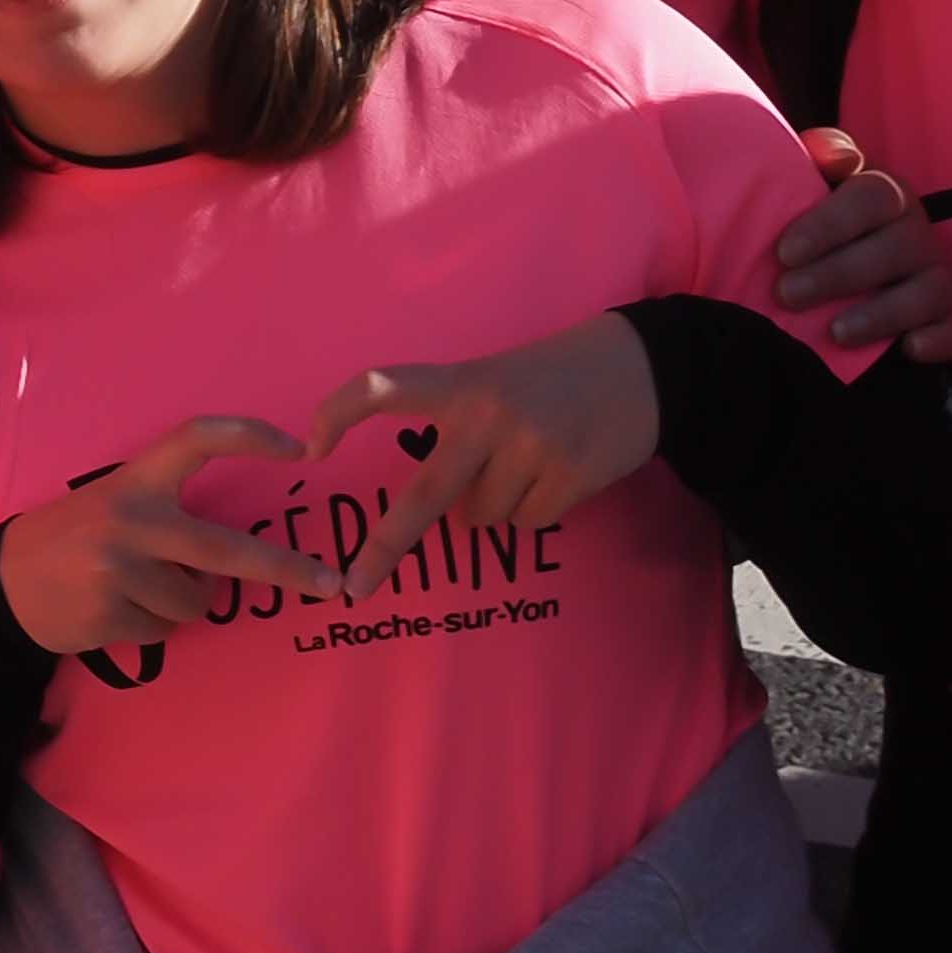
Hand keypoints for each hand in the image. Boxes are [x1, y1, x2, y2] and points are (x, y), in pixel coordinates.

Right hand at [0, 410, 334, 652]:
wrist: (0, 583)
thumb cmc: (70, 538)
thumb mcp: (112, 503)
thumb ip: (167, 516)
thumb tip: (227, 565)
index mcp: (134, 482)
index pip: (198, 439)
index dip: (250, 436)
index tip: (300, 447)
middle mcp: (129, 521)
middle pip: (227, 549)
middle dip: (287, 570)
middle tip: (329, 583)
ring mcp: (118, 570)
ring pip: (195, 602)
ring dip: (181, 605)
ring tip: (137, 591)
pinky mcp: (108, 614)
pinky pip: (163, 631)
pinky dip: (149, 627)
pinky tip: (114, 611)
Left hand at [307, 316, 661, 596]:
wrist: (642, 366)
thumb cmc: (549, 378)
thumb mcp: (492, 378)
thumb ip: (452, 426)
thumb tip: (431, 510)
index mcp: (460, 383)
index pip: (383, 387)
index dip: (340, 411)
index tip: (309, 445)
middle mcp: (489, 414)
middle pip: (423, 495)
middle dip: (386, 546)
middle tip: (355, 586)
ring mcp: (532, 446)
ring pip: (481, 517)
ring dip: (495, 505)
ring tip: (528, 463)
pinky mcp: (571, 474)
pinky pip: (526, 523)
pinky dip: (536, 510)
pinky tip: (558, 474)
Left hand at [774, 123, 951, 363]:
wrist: (854, 281)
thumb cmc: (824, 231)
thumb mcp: (815, 190)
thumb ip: (820, 160)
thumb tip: (827, 153)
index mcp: (884, 196)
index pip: (871, 196)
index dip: (830, 223)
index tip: (785, 252)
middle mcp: (915, 233)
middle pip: (895, 245)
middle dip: (838, 273)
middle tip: (787, 294)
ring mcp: (934, 277)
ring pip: (926, 290)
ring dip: (881, 312)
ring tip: (835, 332)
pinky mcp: (946, 321)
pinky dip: (937, 339)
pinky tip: (909, 348)